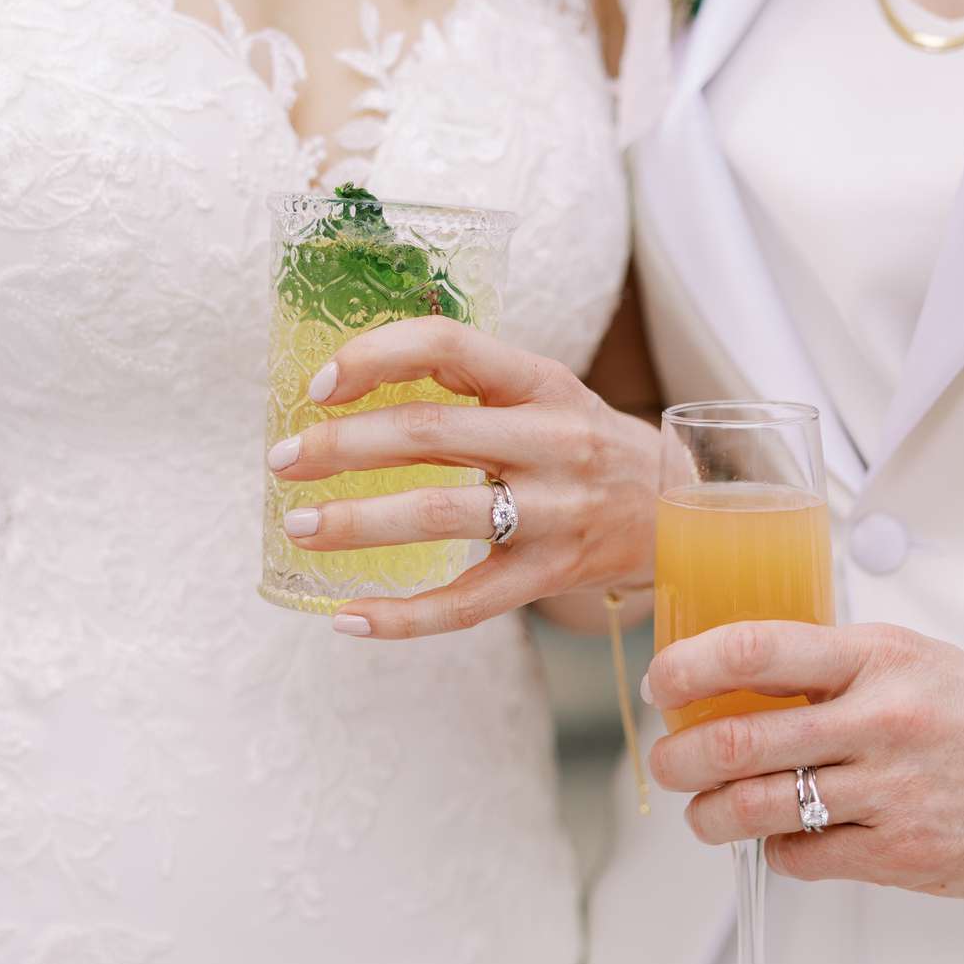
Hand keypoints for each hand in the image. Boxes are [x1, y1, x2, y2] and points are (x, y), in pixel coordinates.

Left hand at [268, 319, 657, 637]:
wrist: (682, 509)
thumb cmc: (585, 442)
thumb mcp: (544, 392)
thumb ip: (469, 386)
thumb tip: (348, 389)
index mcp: (542, 380)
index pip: (447, 345)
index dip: (374, 357)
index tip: (320, 384)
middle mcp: (553, 440)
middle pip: (428, 435)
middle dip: (340, 447)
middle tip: (282, 461)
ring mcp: (556, 511)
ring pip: (438, 516)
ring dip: (357, 523)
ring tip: (301, 529)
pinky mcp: (553, 575)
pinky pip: (467, 604)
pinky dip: (401, 617)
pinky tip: (348, 618)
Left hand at [645, 621, 963, 894]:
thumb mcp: (915, 661)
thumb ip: (836, 667)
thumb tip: (742, 680)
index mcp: (880, 657)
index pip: (755, 649)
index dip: (687, 668)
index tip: (662, 685)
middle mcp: (882, 719)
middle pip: (738, 740)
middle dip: (680, 758)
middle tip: (667, 763)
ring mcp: (893, 792)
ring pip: (759, 808)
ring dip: (712, 817)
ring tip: (706, 814)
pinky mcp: (905, 856)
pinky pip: (805, 858)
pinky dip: (779, 852)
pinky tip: (788, 839)